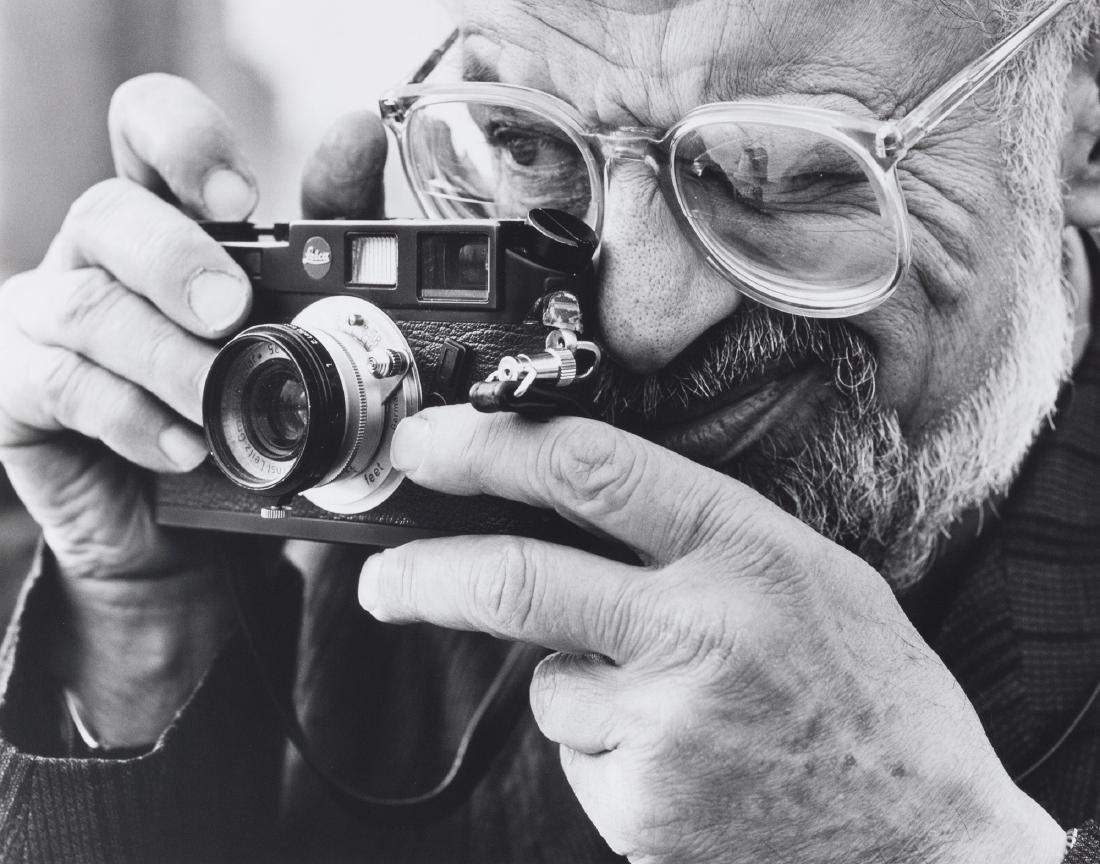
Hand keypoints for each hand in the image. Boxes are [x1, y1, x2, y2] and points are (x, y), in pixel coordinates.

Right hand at [0, 74, 386, 743]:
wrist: (190, 533)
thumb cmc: (246, 414)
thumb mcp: (296, 326)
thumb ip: (324, 240)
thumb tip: (358, 137)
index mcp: (169, 220)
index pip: (147, 128)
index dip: (182, 137)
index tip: (239, 195)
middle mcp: (101, 258)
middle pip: (108, 208)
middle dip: (176, 257)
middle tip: (232, 310)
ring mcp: (51, 321)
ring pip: (83, 303)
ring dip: (164, 356)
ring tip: (214, 404)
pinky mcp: (22, 391)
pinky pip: (61, 386)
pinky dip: (132, 418)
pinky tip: (182, 448)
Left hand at [359, 406, 1065, 863]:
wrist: (922, 842)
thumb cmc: (872, 695)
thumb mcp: (809, 571)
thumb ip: (696, 534)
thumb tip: (577, 506)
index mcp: (745, 551)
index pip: (589, 469)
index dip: (487, 448)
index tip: (430, 444)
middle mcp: (697, 631)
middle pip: (514, 580)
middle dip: (424, 572)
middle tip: (384, 575)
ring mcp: (663, 727)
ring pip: (547, 685)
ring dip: (578, 682)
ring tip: (673, 704)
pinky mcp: (639, 808)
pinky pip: (580, 753)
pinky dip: (607, 746)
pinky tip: (682, 757)